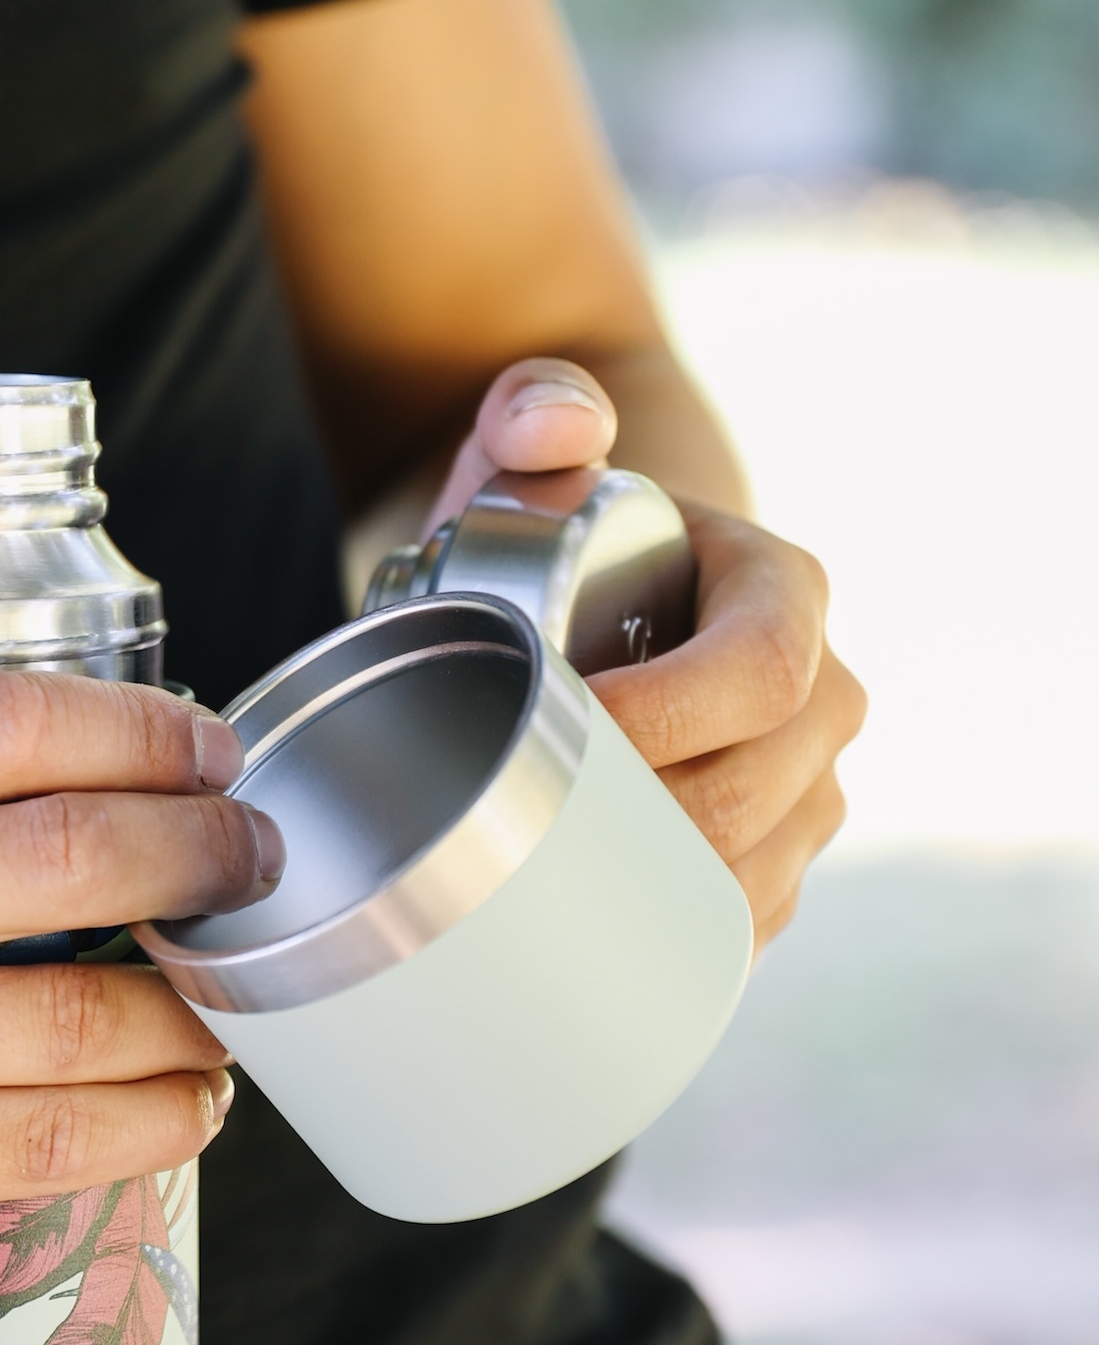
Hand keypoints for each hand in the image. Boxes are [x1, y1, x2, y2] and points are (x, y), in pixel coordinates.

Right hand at [0, 672, 275, 1320]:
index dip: (140, 728)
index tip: (207, 745)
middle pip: (66, 859)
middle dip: (202, 853)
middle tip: (253, 857)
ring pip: (74, 1021)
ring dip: (193, 1008)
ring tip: (233, 996)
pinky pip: (28, 1147)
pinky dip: (139, 1124)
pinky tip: (183, 1103)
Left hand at [429, 358, 865, 948]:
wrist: (559, 588)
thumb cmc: (543, 516)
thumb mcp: (526, 444)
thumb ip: (533, 405)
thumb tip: (557, 431)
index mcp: (782, 595)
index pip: (765, 673)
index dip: (675, 717)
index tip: (564, 729)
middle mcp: (818, 696)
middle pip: (761, 789)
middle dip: (649, 819)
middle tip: (525, 816)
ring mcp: (802, 787)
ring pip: (758, 870)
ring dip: (664, 892)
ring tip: (550, 872)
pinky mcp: (768, 859)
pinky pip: (746, 921)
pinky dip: (680, 939)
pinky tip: (605, 936)